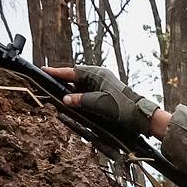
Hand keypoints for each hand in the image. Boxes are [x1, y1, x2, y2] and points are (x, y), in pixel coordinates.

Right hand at [46, 65, 161, 137]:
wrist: (142, 117)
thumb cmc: (122, 108)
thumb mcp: (98, 104)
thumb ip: (80, 100)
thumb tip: (65, 99)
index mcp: (97, 74)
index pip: (72, 72)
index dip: (57, 72)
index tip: (44, 70)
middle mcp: (100, 76)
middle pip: (76, 77)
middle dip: (63, 80)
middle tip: (49, 81)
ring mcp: (104, 84)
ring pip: (83, 84)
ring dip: (73, 89)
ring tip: (59, 92)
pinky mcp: (108, 92)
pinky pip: (90, 91)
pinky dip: (81, 95)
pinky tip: (76, 100)